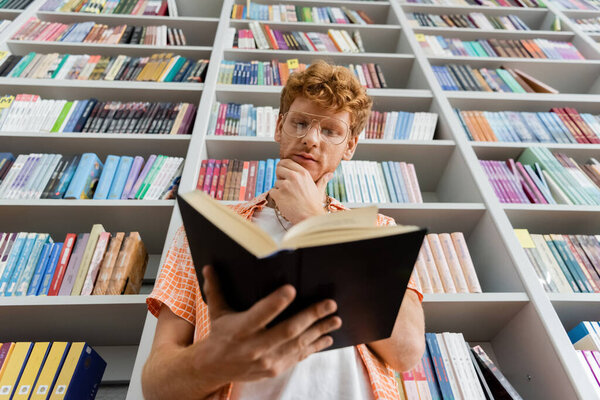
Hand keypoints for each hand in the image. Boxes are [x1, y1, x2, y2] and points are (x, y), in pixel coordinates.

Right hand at [193, 266, 341, 391]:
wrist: (214, 368)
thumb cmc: (219, 334)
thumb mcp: (217, 311)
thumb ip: (216, 289)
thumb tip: (209, 266)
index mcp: (240, 329)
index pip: (260, 315)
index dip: (276, 303)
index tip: (292, 289)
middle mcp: (254, 347)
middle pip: (288, 331)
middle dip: (311, 316)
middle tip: (329, 303)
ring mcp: (266, 361)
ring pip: (298, 344)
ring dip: (319, 331)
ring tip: (335, 319)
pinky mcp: (275, 369)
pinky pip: (299, 356)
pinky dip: (315, 346)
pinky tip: (327, 337)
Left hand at [270, 159, 332, 223]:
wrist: (309, 217)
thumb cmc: (314, 204)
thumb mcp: (319, 189)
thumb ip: (322, 180)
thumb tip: (330, 174)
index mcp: (303, 173)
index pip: (286, 162)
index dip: (283, 167)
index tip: (284, 173)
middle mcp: (294, 177)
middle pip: (278, 168)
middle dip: (280, 176)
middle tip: (286, 185)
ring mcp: (285, 185)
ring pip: (276, 182)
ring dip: (280, 189)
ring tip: (289, 197)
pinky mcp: (278, 194)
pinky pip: (272, 191)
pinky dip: (276, 197)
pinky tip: (285, 202)